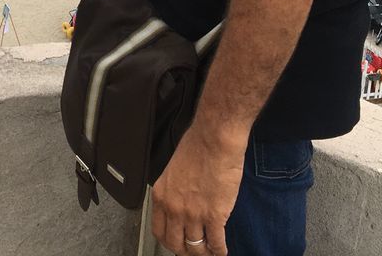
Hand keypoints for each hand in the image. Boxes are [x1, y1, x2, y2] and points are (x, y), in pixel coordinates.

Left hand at [151, 126, 244, 255]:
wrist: (215, 138)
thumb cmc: (198, 145)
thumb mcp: (174, 168)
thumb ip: (175, 189)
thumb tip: (182, 199)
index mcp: (161, 195)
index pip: (159, 230)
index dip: (169, 242)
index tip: (176, 244)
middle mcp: (174, 208)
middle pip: (175, 244)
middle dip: (185, 252)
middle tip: (193, 252)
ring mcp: (193, 214)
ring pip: (195, 248)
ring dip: (203, 253)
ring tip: (210, 253)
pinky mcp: (214, 215)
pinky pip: (216, 242)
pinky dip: (219, 250)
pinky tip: (222, 251)